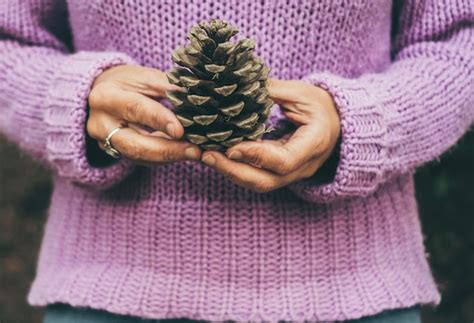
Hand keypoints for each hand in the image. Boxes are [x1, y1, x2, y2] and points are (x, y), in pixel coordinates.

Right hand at [87, 65, 200, 164]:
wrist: (102, 95)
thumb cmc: (126, 83)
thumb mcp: (144, 77)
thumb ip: (166, 87)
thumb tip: (193, 97)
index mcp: (107, 98)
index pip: (136, 110)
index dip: (160, 121)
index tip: (180, 131)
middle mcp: (102, 125)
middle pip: (136, 145)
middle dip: (168, 150)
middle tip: (195, 151)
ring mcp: (107, 144)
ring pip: (142, 157)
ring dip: (171, 157)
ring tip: (196, 153)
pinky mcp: (117, 154)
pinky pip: (144, 160)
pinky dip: (166, 158)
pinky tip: (184, 154)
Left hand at [201, 78, 340, 192]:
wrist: (336, 124)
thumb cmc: (321, 105)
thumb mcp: (301, 93)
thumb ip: (271, 91)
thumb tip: (236, 82)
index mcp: (314, 144)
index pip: (283, 160)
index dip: (256, 156)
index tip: (230, 147)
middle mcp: (302, 166)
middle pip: (265, 180)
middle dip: (232, 170)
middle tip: (204, 154)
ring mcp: (291, 174)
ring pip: (257, 182)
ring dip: (228, 171)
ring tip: (202, 155)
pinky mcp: (278, 173)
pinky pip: (255, 176)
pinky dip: (233, 168)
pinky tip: (213, 156)